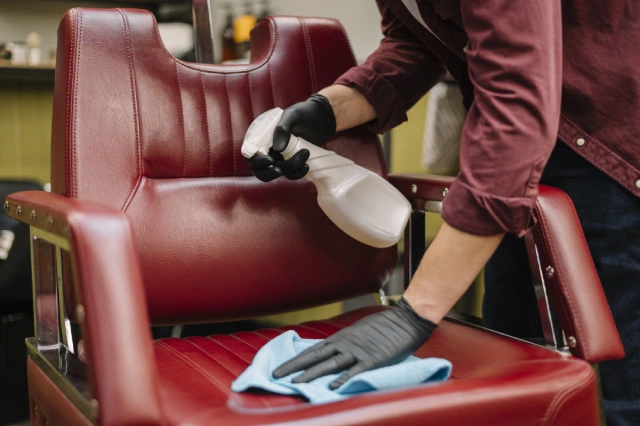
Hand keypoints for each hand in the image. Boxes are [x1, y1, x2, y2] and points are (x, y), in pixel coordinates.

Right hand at [248, 94, 335, 181]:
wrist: (321, 117)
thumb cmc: (303, 113)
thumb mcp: (292, 115)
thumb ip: (282, 129)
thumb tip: (277, 149)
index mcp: (262, 137)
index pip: (250, 154)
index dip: (256, 161)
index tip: (270, 160)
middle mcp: (268, 149)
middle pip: (260, 170)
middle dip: (269, 173)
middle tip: (280, 170)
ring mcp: (280, 158)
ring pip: (278, 172)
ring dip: (291, 168)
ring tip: (306, 152)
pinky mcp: (291, 163)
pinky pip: (291, 175)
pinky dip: (298, 173)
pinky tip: (306, 165)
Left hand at [272, 298, 435, 389]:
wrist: (406, 319)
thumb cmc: (384, 326)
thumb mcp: (358, 332)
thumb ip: (345, 343)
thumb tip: (331, 353)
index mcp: (340, 338)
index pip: (312, 351)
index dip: (295, 361)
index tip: (279, 369)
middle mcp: (344, 344)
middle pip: (314, 357)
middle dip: (294, 367)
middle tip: (276, 376)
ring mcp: (358, 351)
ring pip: (330, 364)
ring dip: (312, 373)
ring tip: (296, 383)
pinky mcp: (373, 359)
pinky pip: (356, 370)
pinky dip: (344, 378)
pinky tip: (332, 386)